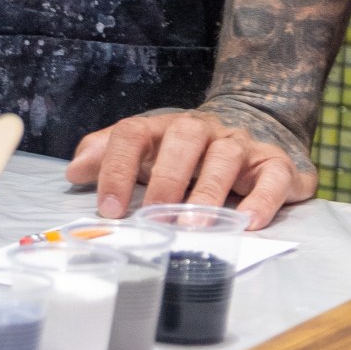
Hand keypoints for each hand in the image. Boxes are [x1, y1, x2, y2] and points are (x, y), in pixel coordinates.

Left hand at [66, 97, 314, 228]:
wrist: (258, 123)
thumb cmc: (189, 152)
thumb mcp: (147, 150)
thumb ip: (108, 156)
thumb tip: (73, 170)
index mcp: (166, 128)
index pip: (135, 132)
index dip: (117, 166)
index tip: (108, 208)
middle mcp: (205, 130)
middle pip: (185, 135)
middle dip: (167, 177)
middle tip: (155, 217)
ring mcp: (243, 145)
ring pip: (227, 154)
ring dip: (210, 190)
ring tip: (196, 226)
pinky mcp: (277, 164)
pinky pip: (275, 176)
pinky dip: (263, 198)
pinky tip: (248, 221)